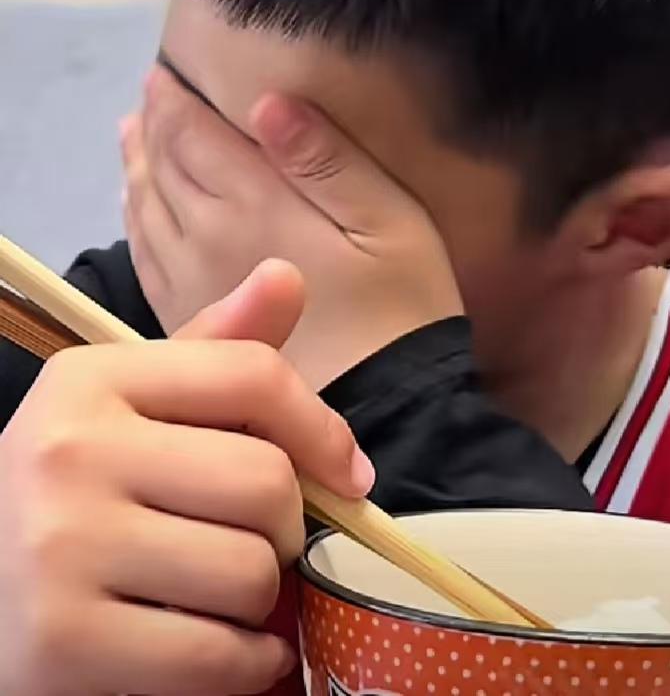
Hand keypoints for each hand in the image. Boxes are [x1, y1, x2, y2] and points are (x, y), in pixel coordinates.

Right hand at [0, 262, 373, 695]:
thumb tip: (287, 275)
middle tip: (255, 541)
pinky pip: (218, 658)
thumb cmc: (77, 493)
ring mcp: (60, 548)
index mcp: (91, 379)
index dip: (321, 428)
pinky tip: (222, 649)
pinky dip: (244, 663)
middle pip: (265, 481)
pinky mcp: (62, 646)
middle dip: (284, 525)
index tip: (347, 473)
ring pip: (250, 572)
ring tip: (219, 593)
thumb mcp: (130, 406)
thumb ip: (215, 349)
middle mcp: (69, 451)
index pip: (251, 375)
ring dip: (259, 598)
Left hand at [122, 66, 462, 371]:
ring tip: (135, 135)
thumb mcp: (390, 221)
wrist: (383, 410)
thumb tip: (268, 102)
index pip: (193, 137)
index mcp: (254, 204)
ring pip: (147, 208)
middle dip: (154, 126)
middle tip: (150, 96)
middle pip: (163, 167)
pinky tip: (139, 206)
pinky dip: (136, 219)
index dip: (175, 102)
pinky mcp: (191, 317)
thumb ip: (327, 160)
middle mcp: (207, 236)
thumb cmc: (401, 307)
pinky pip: (146, 255)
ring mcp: (191, 282)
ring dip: (139, 166)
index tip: (163, 75)